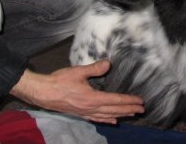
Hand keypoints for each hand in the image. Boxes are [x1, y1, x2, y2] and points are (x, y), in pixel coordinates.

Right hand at [10, 60, 143, 123]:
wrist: (43, 92)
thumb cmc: (59, 81)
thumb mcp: (78, 71)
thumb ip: (94, 68)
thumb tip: (108, 63)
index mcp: (92, 98)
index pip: (115, 100)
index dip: (129, 101)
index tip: (140, 101)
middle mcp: (91, 108)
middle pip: (114, 110)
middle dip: (129, 109)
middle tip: (142, 110)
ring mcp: (85, 112)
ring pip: (107, 115)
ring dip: (121, 115)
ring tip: (132, 115)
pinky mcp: (80, 114)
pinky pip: (97, 119)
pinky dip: (107, 120)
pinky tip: (113, 121)